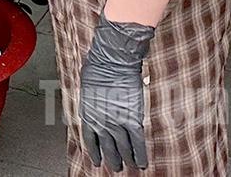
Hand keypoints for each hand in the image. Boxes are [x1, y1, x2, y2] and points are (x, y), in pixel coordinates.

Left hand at [78, 15, 154, 171]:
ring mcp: (116, 123)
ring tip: (130, 167)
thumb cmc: (98, 67)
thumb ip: (92, 99)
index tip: (97, 160)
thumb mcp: (88, 87)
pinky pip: (137, 143)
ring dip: (127, 160)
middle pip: (107, 148)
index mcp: (88, 114)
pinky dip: (140, 154)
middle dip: (112, 159)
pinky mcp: (132, 120)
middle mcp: (101, 122)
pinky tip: (142, 163)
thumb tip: (94, 98)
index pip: (90, 140)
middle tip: (116, 167)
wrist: (111, 63)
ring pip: (123, 149)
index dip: (94, 152)